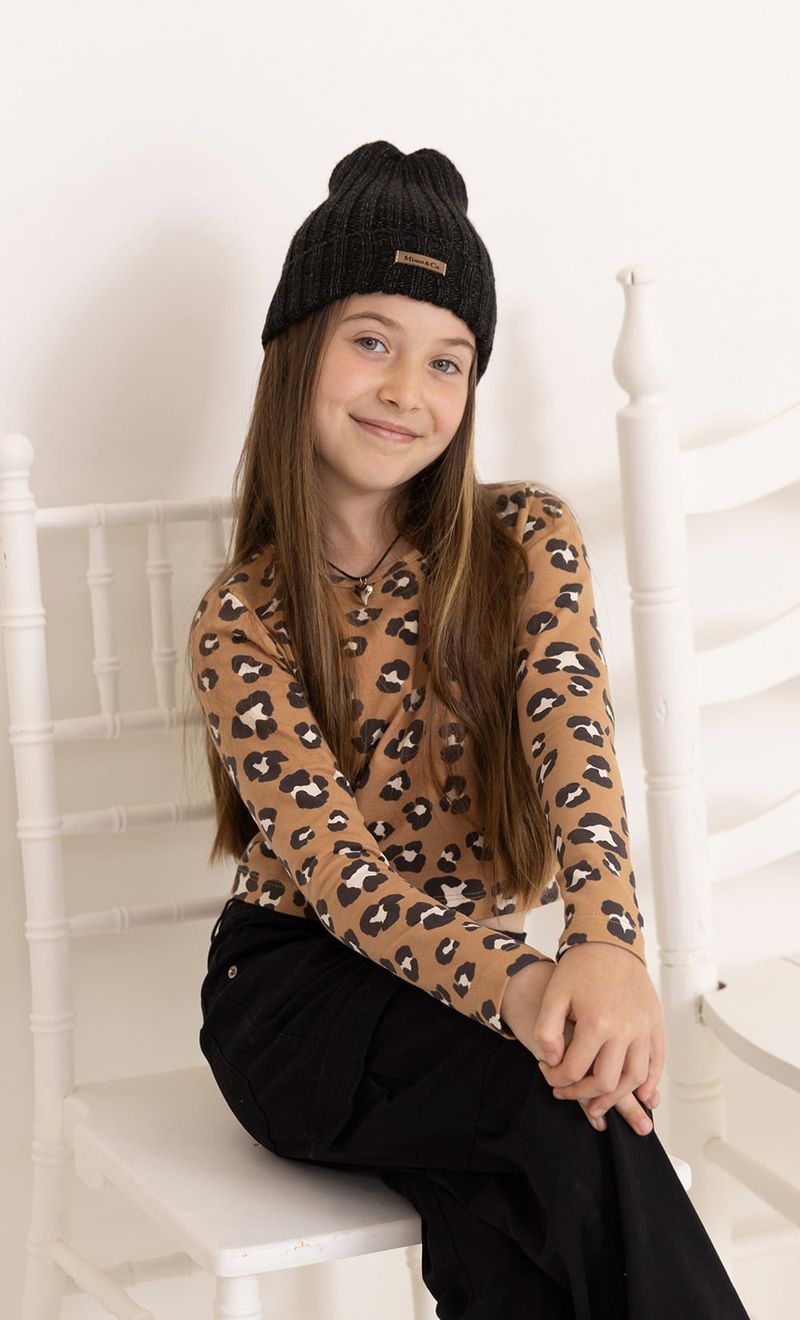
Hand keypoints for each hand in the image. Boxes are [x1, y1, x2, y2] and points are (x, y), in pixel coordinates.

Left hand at [534, 943, 664, 1135]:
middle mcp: (625, 1030)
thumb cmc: (579, 968)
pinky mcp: (655, 1024)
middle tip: (567, 1093)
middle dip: (583, 1094)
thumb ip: (547, 1031)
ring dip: (617, 1097)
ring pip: (635, 1078)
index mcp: (596, 1023)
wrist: (610, 942)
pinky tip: (639, 1093)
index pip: (575, 1070)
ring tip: (598, 1105)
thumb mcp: (553, 995)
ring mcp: (644, 1028)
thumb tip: (553, 1062)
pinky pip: (657, 1062)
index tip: (549, 1076)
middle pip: (607, 1081)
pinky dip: (650, 1082)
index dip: (558, 1080)